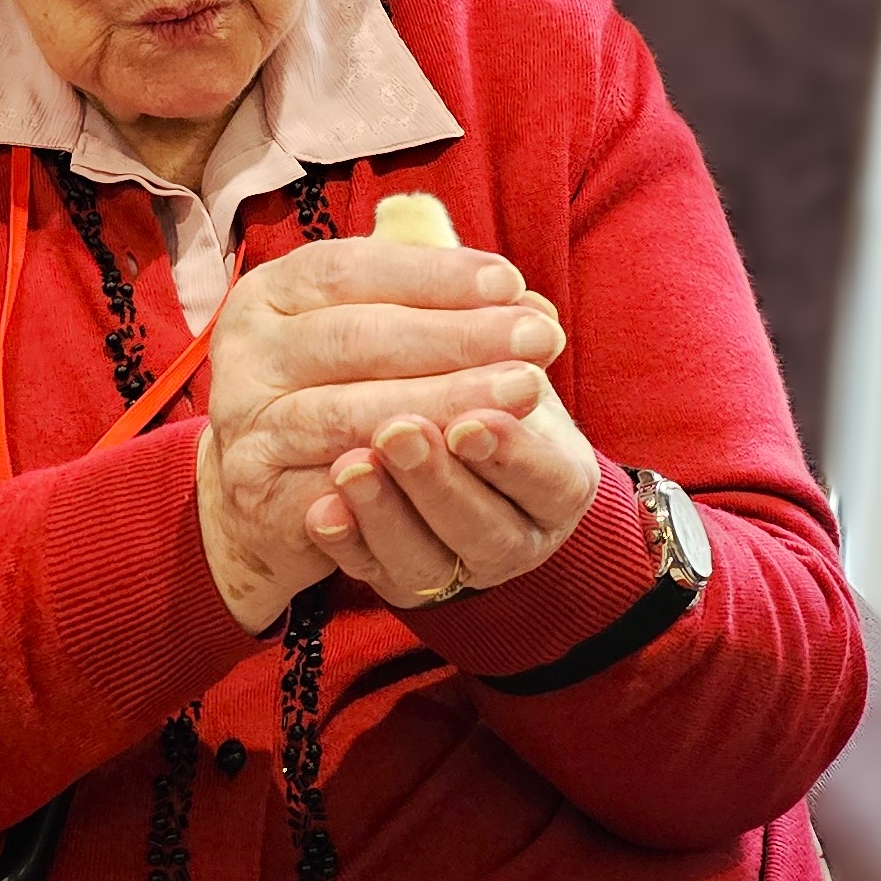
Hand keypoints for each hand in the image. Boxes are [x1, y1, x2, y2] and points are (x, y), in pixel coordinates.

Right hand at [197, 237, 565, 633]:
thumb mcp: (375, 330)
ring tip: (524, 391)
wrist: (265, 487)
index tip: (510, 282)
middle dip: (454, 337)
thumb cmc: (338, 387)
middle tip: (539, 337)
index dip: (431, 274)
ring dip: (441, 402)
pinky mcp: (260, 498)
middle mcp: (246, 355)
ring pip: (345, 414)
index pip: (348, 270)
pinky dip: (398, 482)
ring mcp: (247, 428)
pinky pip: (335, 487)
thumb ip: (437, 307)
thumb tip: (529, 303)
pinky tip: (460, 468)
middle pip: (353, 338)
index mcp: (268, 295)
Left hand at [301, 366, 599, 610]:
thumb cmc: (488, 382)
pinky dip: (346, 543)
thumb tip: (523, 307)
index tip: (471, 421)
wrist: (455, 446)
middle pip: (484, 529)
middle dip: (437, 480)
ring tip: (351, 466)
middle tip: (398, 433)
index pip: (549, 482)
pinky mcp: (390, 573)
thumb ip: (514, 338)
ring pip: (423, 559)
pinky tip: (321, 512)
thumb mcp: (512, 358)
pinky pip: (367, 571)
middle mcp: (513, 538)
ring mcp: (451, 565)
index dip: (513, 455)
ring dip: (385, 511)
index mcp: (559, 485)